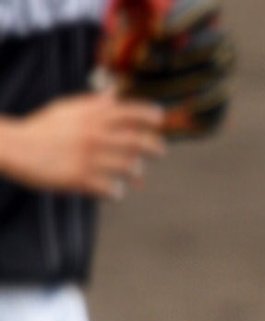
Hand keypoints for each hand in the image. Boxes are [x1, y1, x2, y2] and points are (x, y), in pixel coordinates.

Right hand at [0, 88, 166, 199]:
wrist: (13, 148)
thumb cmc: (42, 128)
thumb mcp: (67, 109)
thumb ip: (93, 104)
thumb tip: (115, 93)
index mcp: (91, 117)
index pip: (130, 111)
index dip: (149, 114)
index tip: (160, 117)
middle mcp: (94, 135)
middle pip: (139, 142)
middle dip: (155, 147)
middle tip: (158, 151)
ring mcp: (88, 158)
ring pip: (130, 168)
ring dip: (135, 172)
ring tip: (133, 174)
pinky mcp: (80, 179)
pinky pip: (112, 189)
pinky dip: (116, 191)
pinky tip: (114, 190)